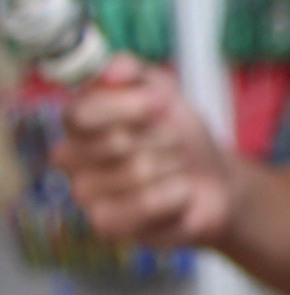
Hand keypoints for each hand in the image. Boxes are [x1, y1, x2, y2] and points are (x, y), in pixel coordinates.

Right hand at [53, 60, 240, 248]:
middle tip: (175, 144)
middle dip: (163, 138)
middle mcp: (70, 159)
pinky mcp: (106, 224)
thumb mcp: (162, 89)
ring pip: (136, 171)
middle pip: (115, 142)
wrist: (214, 181)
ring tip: (176, 169)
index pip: (82, 114)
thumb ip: (133, 70)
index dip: (129, 107)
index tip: (164, 103)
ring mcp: (84, 194)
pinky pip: (146, 202)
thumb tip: (111, 70)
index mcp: (77, 124)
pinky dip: (176, 193)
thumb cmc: (181, 135)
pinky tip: (177, 194)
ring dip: (173, 166)